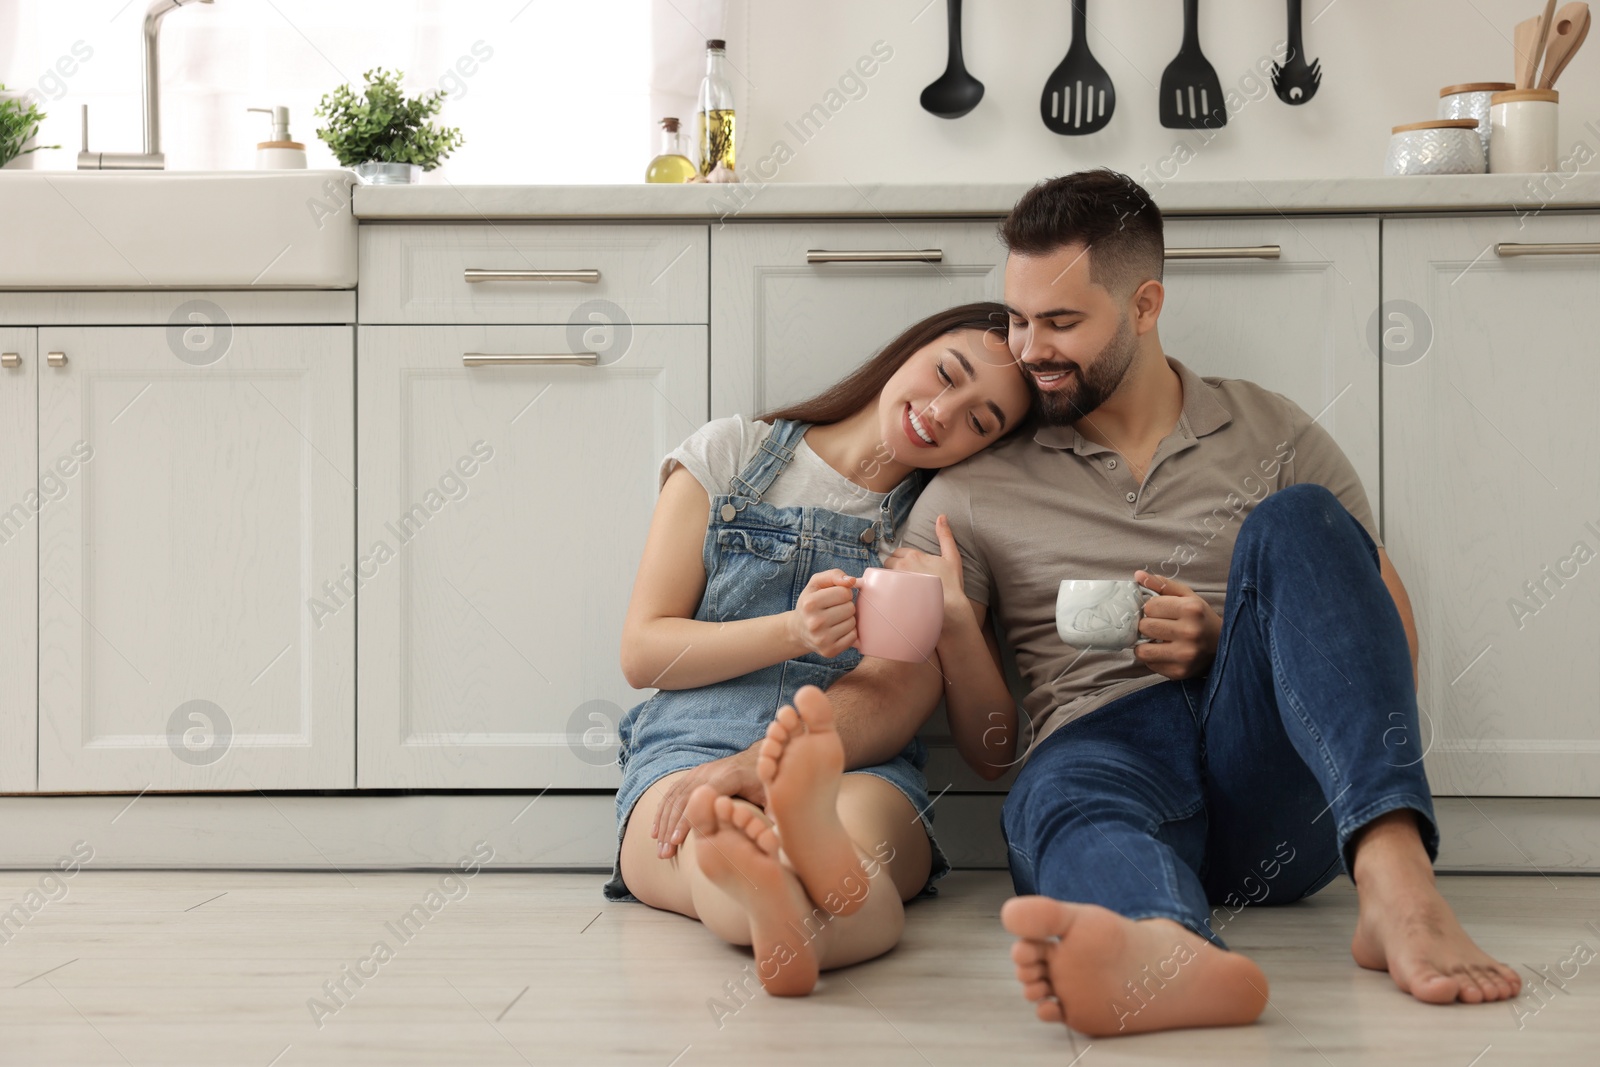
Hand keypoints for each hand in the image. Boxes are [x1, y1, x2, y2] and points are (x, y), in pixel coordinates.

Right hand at [650, 741, 764, 858]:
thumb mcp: (773, 795)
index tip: (677, 841)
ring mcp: (698, 772)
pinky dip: (662, 813)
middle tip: (665, 854)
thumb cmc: (765, 781)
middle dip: (671, 827)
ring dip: (663, 824)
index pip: (703, 797)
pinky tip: (656, 833)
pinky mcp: (692, 776)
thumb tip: (773, 839)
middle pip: (683, 799)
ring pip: (673, 797)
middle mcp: (710, 771)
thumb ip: (773, 814)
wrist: (759, 756)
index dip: (689, 818)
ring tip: (660, 851)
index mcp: (730, 776)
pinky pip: (672, 794)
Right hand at [787, 569, 856, 657]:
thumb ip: (834, 575)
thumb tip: (851, 581)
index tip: (835, 597)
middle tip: (834, 609)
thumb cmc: (811, 604)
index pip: (844, 592)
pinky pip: (853, 637)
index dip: (843, 593)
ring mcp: (822, 639)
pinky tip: (837, 630)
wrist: (798, 630)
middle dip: (846, 606)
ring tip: (835, 620)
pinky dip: (849, 632)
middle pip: (850, 608)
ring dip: (848, 619)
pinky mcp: (829, 651)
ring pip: (852, 623)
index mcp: (810, 603)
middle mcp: (814, 622)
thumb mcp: (816, 584)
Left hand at [885, 514, 969, 621]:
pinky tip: (894, 596)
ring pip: (884, 575)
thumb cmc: (952, 584)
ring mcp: (896, 580)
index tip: (909, 568)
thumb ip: (945, 536)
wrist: (950, 609)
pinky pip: (882, 588)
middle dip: (893, 567)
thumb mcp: (952, 557)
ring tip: (899, 588)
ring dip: (889, 578)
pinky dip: (885, 590)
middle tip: (903, 578)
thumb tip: (941, 516)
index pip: (898, 552)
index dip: (902, 559)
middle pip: (889, 562)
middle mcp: (902, 565)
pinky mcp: (892, 594)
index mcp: (914, 555)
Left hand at [1132, 570, 1221, 679]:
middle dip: (1147, 625)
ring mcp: (1185, 655)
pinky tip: (1164, 652)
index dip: (1151, 608)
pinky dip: (1153, 658)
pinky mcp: (1179, 672)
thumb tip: (1138, 575)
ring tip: (1154, 641)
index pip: (1150, 606)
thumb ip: (1162, 585)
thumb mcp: (1187, 596)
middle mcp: (1189, 632)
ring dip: (1144, 645)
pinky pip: (1150, 665)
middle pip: (1145, 627)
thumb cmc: (1201, 618)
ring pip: (1142, 650)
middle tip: (1157, 626)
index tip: (1160, 612)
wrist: (1224, 647)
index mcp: (1191, 609)